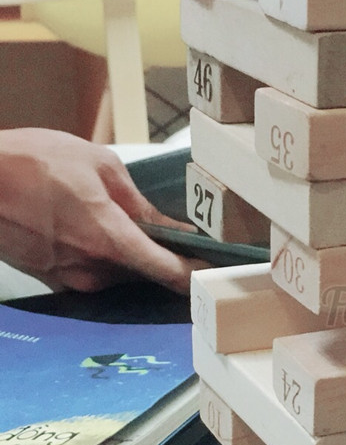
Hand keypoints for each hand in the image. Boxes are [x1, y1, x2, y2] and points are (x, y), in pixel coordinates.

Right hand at [0, 130, 198, 292]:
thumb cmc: (30, 163)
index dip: (198, 273)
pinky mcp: (52, 281)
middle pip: (147, 274)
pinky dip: (101, 256)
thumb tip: (170, 225)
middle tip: (177, 233)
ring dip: (128, 254)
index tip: (216, 267)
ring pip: (119, 274)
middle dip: (163, 256)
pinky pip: (91, 273)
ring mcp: (70, 280)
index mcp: (111, 241)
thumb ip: (139, 202)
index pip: (171, 274)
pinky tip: (89, 227)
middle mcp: (93, 271)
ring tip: (119, 219)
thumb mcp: (98, 165)